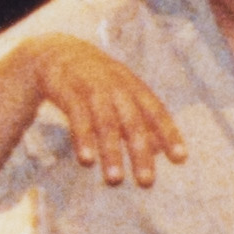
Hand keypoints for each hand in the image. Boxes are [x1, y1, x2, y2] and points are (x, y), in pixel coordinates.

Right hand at [35, 34, 186, 187]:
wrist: (53, 51)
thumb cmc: (92, 80)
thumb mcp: (118, 93)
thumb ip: (137, 119)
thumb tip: (159, 150)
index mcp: (132, 86)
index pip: (155, 111)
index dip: (168, 133)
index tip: (180, 158)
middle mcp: (115, 86)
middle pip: (132, 121)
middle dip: (140, 152)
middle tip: (146, 182)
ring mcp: (90, 87)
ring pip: (105, 122)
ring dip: (111, 152)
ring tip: (115, 181)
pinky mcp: (66, 90)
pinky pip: (77, 117)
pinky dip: (83, 139)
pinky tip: (87, 161)